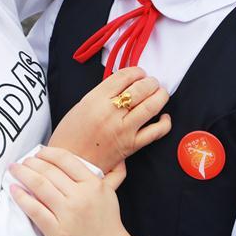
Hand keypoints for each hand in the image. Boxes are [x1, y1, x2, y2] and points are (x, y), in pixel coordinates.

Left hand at [10, 147, 142, 235]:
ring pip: (39, 186)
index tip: (38, 153)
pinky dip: (21, 197)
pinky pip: (34, 209)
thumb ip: (108, 174)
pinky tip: (14, 190)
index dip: (48, 153)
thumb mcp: (109, 194)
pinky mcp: (57, 231)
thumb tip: (113, 157)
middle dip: (31, 162)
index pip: (65, 159)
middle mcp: (81, 197)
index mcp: (94, 185)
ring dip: (23, 174)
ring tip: (14, 170)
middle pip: (49, 171)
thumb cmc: (108, 225)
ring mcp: (68, 214)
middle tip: (23, 161)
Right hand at [48, 67, 170, 172]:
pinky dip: (164, 122)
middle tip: (151, 82)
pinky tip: (164, 117)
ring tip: (160, 93)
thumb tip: (125, 84)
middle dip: (150, 82)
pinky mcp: (132, 146)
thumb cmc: (71, 135)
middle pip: (140, 89)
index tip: (139, 73)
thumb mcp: (82, 105)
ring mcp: (124, 130)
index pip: (124, 77)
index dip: (136, 71)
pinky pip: (156, 132)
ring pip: (151, 106)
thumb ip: (103, 93)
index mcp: (96, 100)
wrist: (71, 163)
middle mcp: (111, 113)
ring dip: (160, 95)